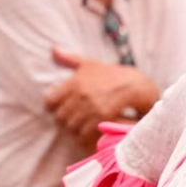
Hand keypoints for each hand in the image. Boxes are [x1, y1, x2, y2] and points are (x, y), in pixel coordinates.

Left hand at [44, 47, 158, 147]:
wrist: (135, 84)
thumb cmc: (111, 74)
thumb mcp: (90, 63)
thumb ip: (69, 59)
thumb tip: (53, 49)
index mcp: (74, 81)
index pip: (50, 101)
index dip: (53, 107)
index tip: (59, 109)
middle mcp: (80, 93)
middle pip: (60, 117)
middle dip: (64, 120)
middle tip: (71, 121)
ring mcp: (91, 106)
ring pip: (71, 127)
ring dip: (74, 129)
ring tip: (80, 129)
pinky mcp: (102, 116)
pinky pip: (84, 133)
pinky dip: (84, 137)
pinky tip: (88, 135)